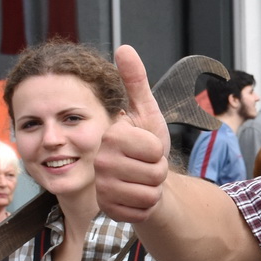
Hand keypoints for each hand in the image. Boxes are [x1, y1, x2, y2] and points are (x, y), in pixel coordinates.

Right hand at [94, 46, 171, 222]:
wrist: (144, 180)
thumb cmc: (147, 147)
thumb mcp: (147, 111)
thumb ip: (136, 81)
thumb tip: (124, 48)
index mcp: (110, 136)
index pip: (154, 150)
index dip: (159, 151)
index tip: (147, 148)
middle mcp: (101, 161)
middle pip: (155, 174)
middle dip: (159, 172)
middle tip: (147, 167)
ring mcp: (102, 188)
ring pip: (150, 194)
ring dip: (154, 190)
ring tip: (142, 181)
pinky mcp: (108, 210)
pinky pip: (143, 211)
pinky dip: (147, 207)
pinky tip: (137, 198)